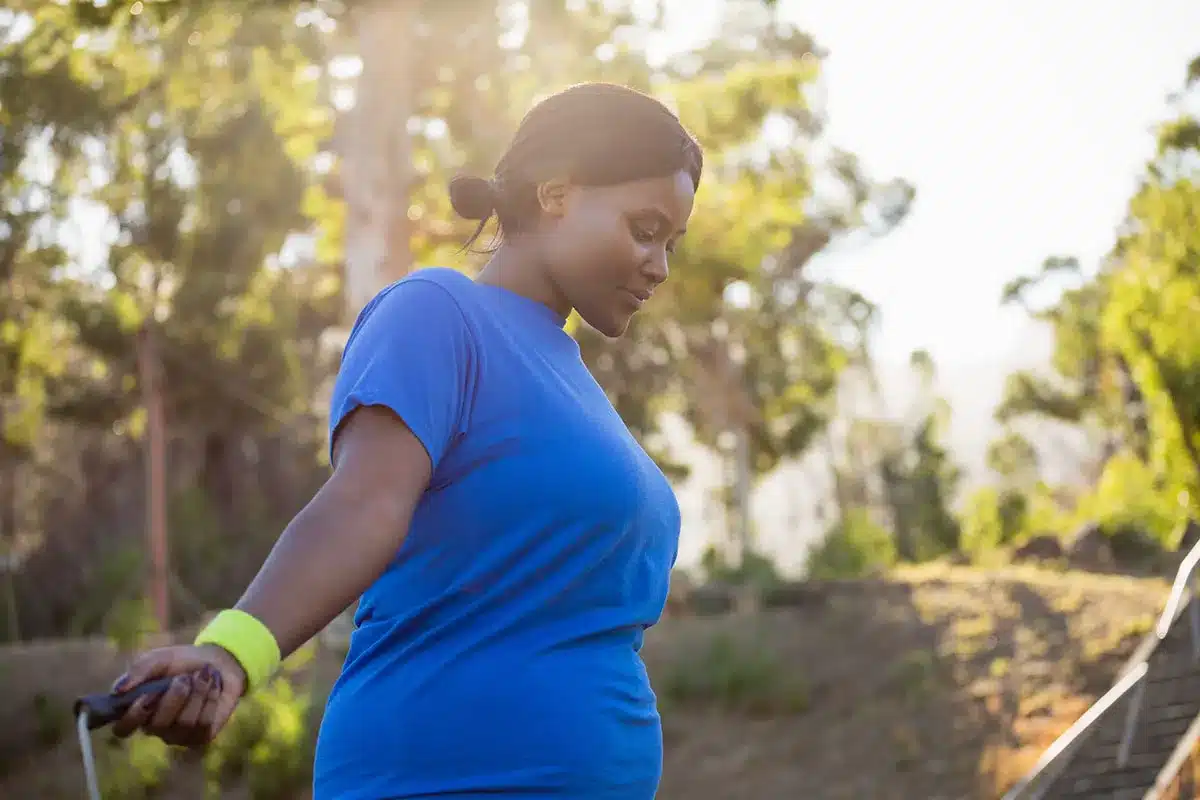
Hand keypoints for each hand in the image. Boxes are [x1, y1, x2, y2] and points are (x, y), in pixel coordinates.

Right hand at [110, 644, 247, 746]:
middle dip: (175, 696)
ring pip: (184, 724)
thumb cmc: (182, 662)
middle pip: (158, 726)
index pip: (122, 730)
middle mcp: (156, 727)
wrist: (218, 662)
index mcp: (139, 710)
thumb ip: (138, 670)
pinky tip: (212, 687)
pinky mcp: (201, 736)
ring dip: (196, 693)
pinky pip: (204, 724)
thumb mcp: (159, 659)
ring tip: (203, 676)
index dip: (134, 715)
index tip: (148, 694)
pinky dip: (210, 700)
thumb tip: (117, 690)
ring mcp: (178, 735)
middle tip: (184, 677)